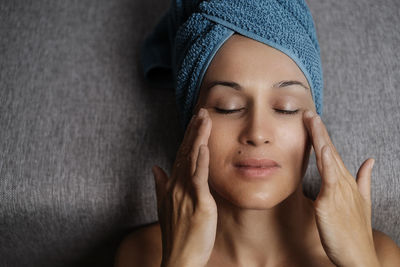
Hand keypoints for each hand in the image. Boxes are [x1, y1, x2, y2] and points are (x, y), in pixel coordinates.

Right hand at [152, 108, 216, 266]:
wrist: (179, 257)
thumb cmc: (177, 233)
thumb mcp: (165, 206)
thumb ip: (160, 185)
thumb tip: (155, 168)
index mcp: (173, 184)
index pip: (180, 154)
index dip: (188, 136)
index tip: (194, 121)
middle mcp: (176, 185)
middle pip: (185, 152)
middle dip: (194, 130)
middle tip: (201, 110)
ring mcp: (185, 192)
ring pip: (191, 159)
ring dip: (198, 137)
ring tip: (204, 118)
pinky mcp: (197, 202)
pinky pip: (198, 178)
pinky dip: (200, 161)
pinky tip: (203, 146)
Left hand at [303, 110, 379, 266]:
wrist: (359, 256)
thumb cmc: (355, 231)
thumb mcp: (361, 202)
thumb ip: (364, 180)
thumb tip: (370, 160)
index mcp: (345, 182)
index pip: (332, 153)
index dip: (322, 136)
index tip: (313, 120)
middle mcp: (343, 182)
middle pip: (329, 151)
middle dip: (319, 131)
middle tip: (308, 113)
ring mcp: (338, 191)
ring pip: (328, 159)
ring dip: (320, 139)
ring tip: (312, 121)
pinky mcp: (330, 202)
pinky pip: (328, 179)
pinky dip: (327, 163)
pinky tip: (322, 149)